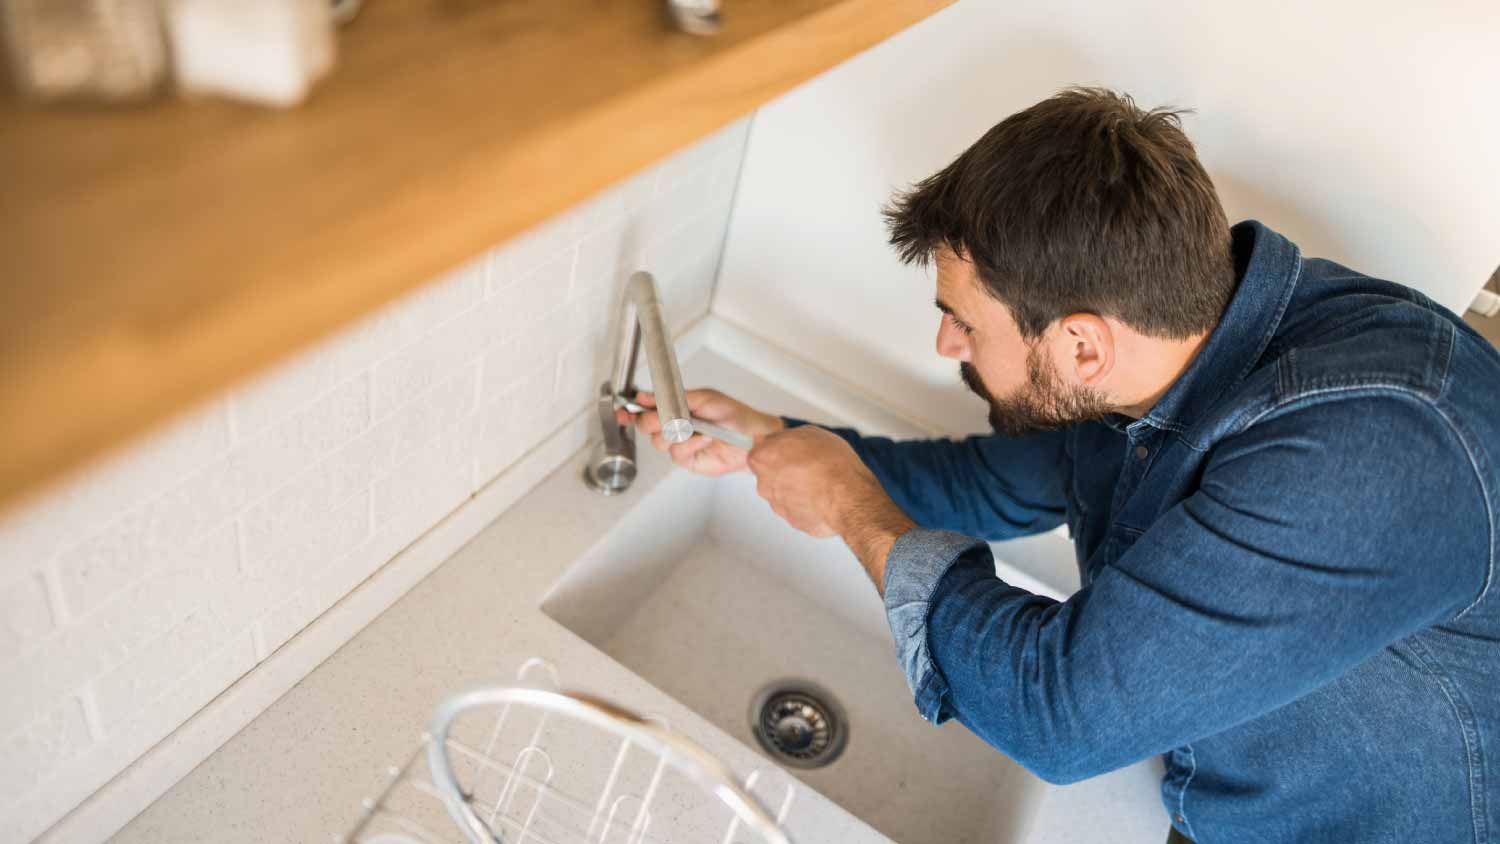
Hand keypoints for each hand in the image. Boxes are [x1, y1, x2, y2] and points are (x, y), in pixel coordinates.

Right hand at [617, 388, 783, 475]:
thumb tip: (648, 396)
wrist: (754, 437)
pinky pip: (678, 454)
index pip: (646, 409)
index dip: (631, 410)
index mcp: (675, 408)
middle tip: (666, 418)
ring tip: (695, 428)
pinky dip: (690, 445)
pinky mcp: (688, 460)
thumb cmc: (733, 415)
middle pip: (647, 426)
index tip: (623, 410)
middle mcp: (674, 426)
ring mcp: (680, 444)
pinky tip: (704, 439)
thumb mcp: (705, 398)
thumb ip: (675, 398)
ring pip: (660, 442)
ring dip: (677, 434)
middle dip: (653, 421)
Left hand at [748, 426, 915, 590]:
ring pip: (785, 493)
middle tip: (808, 466)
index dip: (777, 451)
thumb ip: (787, 437)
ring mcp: (778, 505)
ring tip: (820, 482)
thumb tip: (782, 440)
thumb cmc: (830, 464)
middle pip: (770, 475)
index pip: (759, 452)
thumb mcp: (809, 432)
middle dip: (786, 471)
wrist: (847, 496)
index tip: (788, 451)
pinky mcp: (793, 521)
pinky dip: (808, 504)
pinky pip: (798, 509)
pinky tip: (823, 497)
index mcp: (763, 458)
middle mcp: (765, 483)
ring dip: (798, 488)